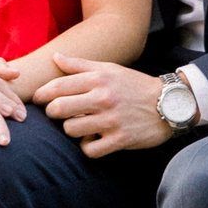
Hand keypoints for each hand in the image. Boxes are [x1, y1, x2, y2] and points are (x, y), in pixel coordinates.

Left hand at [31, 60, 169, 157]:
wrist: (169, 103)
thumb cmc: (134, 84)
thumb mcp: (109, 69)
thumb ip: (80, 65)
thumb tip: (55, 57)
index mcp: (99, 78)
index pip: (58, 86)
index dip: (42, 94)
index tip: (38, 99)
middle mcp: (104, 98)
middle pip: (59, 109)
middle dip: (52, 113)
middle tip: (56, 113)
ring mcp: (111, 120)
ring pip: (71, 130)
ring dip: (71, 129)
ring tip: (78, 125)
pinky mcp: (120, 140)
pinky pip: (90, 150)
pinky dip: (88, 147)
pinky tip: (92, 139)